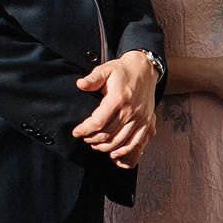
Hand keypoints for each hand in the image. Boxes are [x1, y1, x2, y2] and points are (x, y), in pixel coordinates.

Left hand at [74, 50, 158, 167]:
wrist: (144, 70)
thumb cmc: (123, 71)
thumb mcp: (106, 70)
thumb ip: (93, 79)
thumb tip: (80, 84)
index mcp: (118, 99)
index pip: (98, 122)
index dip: (85, 130)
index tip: (76, 132)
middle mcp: (130, 111)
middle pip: (107, 134)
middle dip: (92, 139)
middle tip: (84, 138)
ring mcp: (139, 118)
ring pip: (119, 141)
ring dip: (105, 147)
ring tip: (95, 144)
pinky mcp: (146, 122)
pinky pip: (135, 142)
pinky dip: (124, 151)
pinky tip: (114, 153)